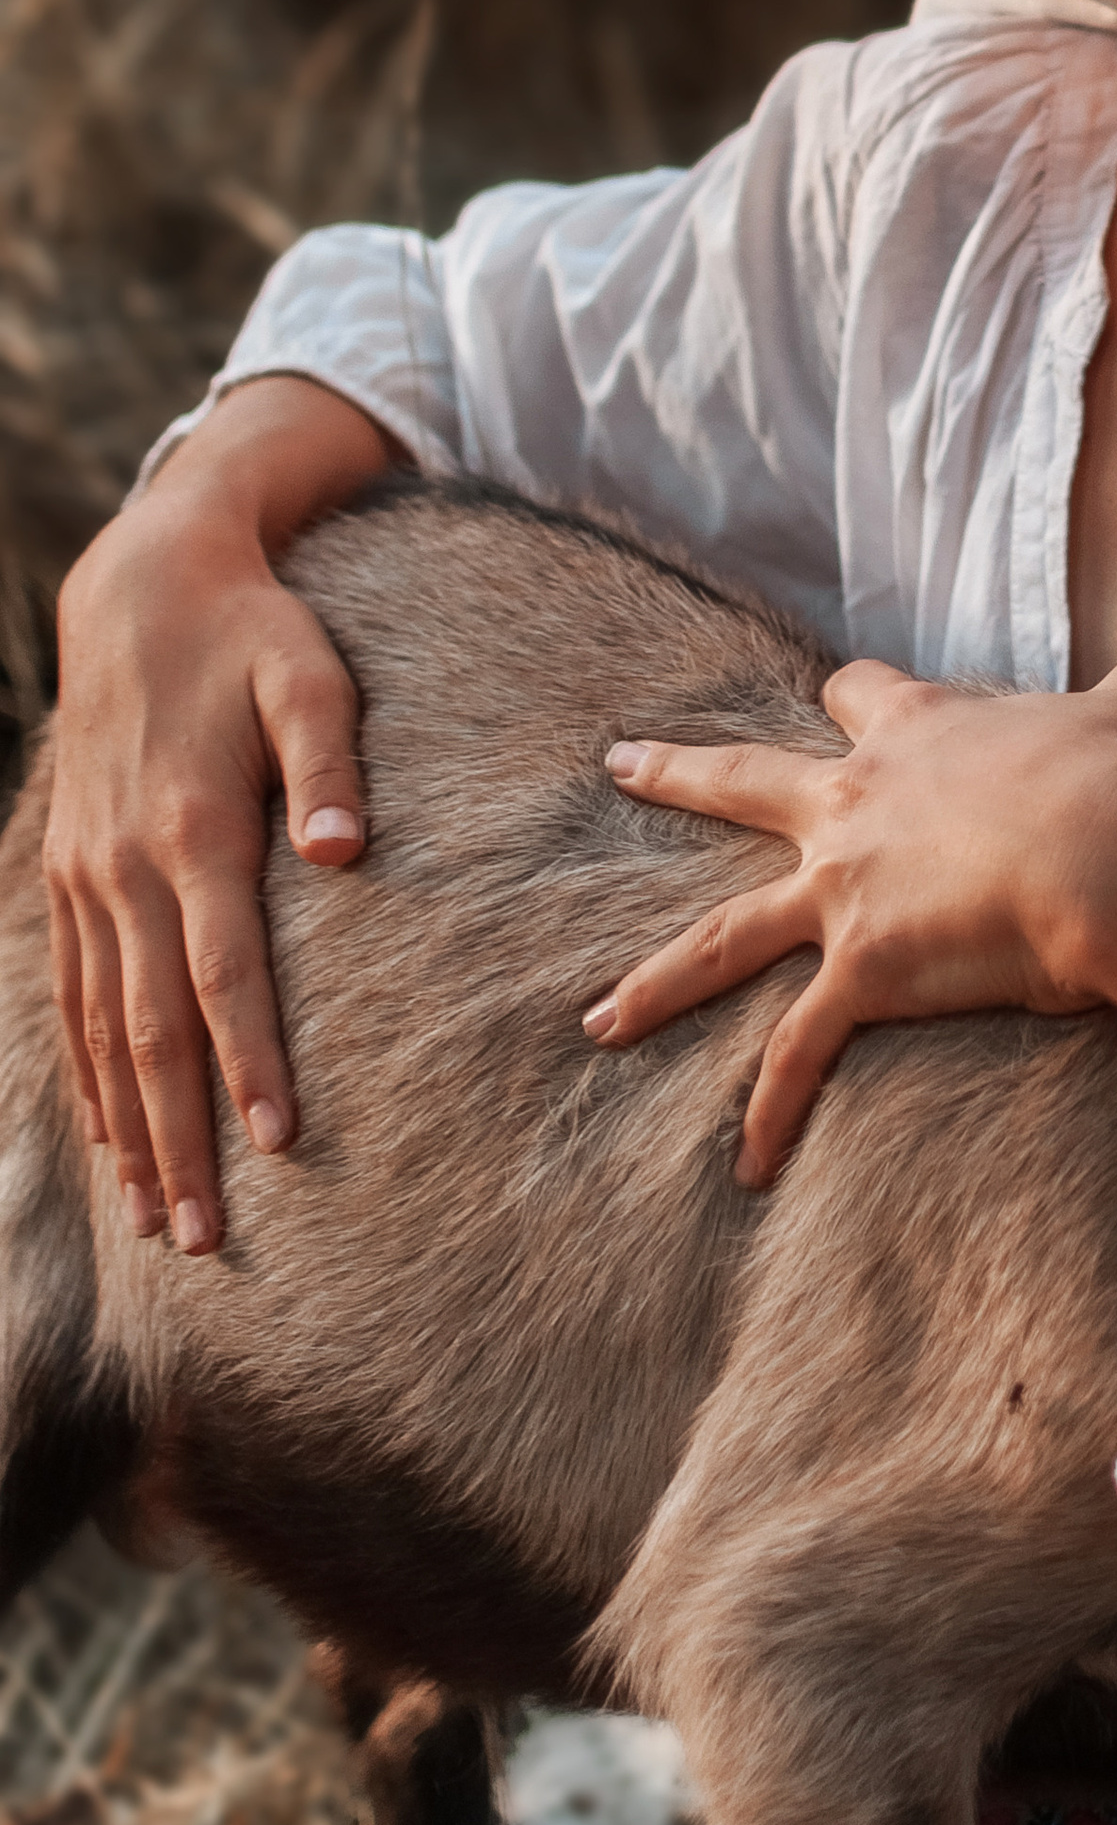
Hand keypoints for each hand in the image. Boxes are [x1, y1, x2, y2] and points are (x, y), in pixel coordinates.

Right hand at [43, 376, 391, 1249]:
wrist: (140, 586)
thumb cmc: (252, 633)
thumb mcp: (308, 676)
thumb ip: (328, 765)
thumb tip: (341, 853)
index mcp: (192, 831)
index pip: (222, 976)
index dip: (247, 1065)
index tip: (274, 1147)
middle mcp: (125, 868)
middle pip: (151, 1031)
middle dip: (177, 1140)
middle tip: (200, 1239)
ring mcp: (85, 876)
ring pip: (99, 1029)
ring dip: (128, 1127)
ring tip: (153, 1220)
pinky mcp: (68, 873)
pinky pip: (70, 993)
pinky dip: (86, 1071)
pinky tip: (108, 1133)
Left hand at [590, 650, 1116, 1186]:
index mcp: (921, 732)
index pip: (862, 697)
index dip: (855, 700)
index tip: (841, 696)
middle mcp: (859, 803)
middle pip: (742, 781)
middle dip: (676, 774)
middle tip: (620, 763)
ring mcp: (846, 889)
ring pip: (721, 936)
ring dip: (656, 984)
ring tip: (598, 1018)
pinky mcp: (860, 972)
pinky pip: (796, 1053)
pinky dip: (769, 1112)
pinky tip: (746, 1165)